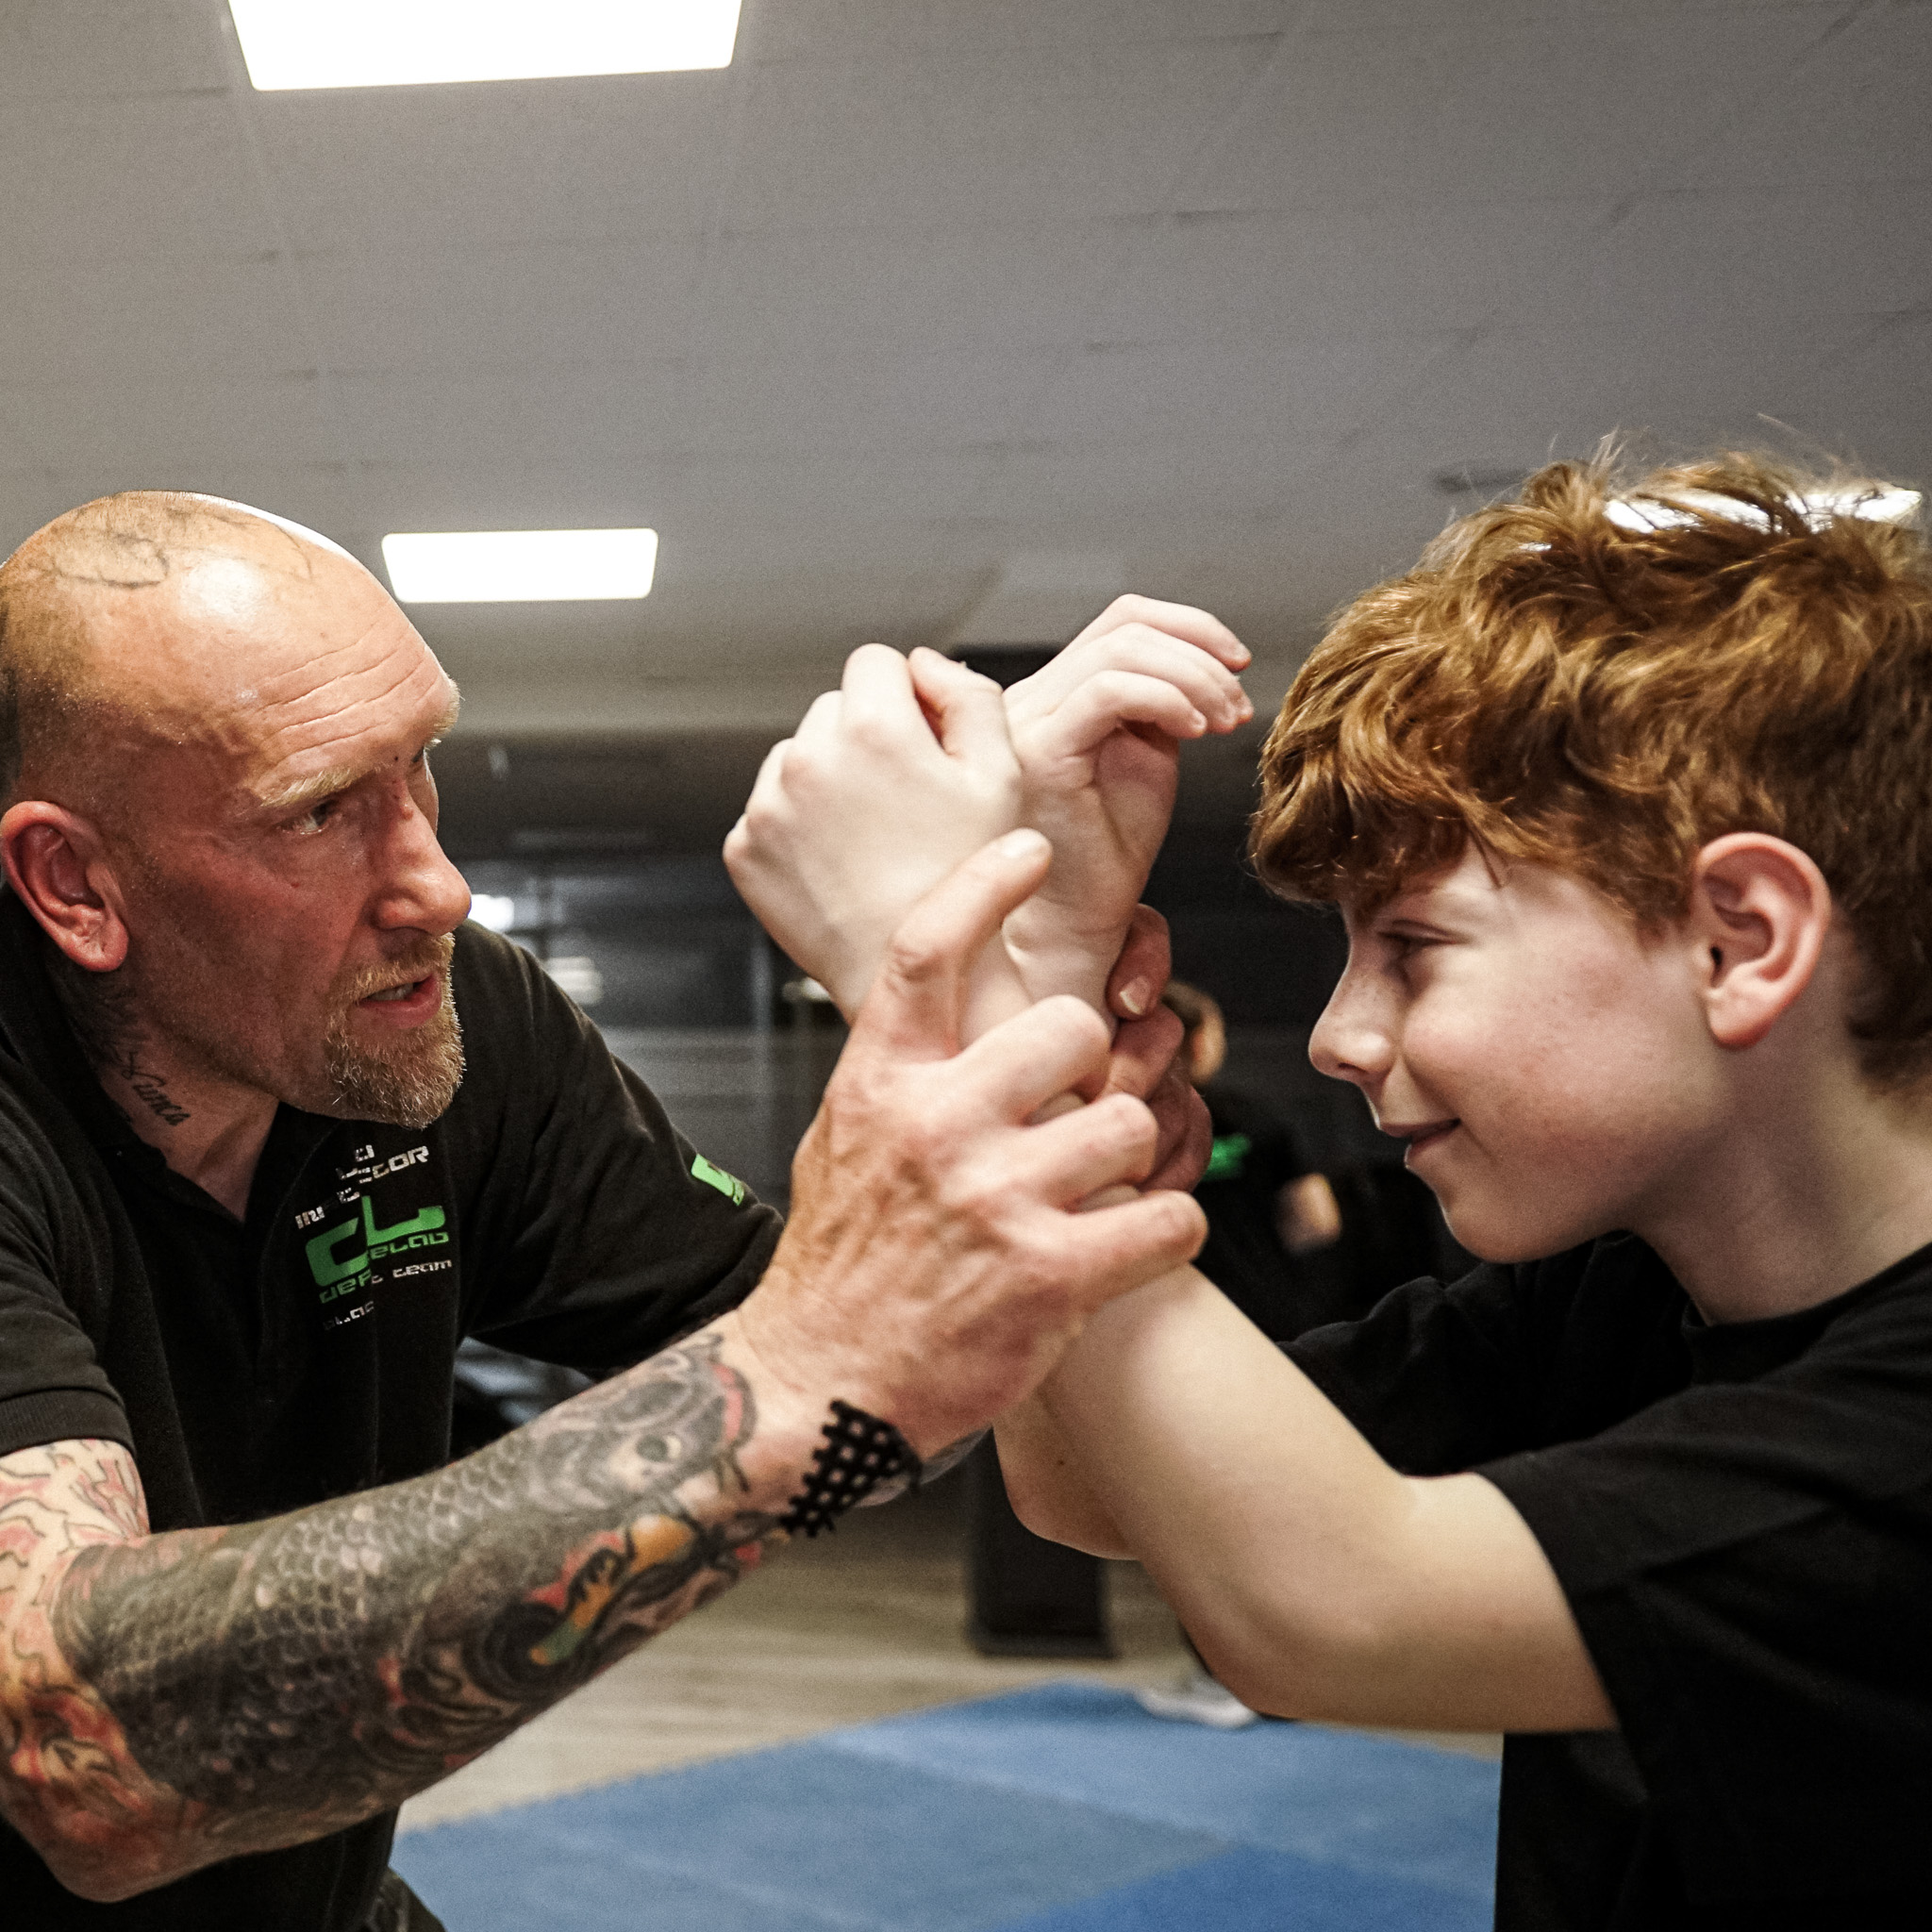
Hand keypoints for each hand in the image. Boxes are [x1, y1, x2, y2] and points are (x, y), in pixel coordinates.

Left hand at [724, 646, 1021, 1015]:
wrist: (923, 970)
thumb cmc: (969, 877)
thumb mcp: (1003, 772)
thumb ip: (969, 694)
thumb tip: (922, 663)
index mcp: (870, 727)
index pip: (875, 662)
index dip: (908, 699)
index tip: (923, 746)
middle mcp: (806, 758)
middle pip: (833, 708)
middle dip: (865, 737)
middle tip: (903, 801)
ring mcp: (767, 806)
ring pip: (798, 758)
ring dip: (829, 781)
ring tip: (872, 838)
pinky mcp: (744, 850)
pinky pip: (770, 811)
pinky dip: (799, 828)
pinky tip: (841, 863)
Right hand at [737, 831, 1206, 1455]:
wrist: (818, 1390)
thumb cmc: (839, 1264)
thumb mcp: (845, 1139)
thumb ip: (901, 1069)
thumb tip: (949, 997)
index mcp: (882, 1084)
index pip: (929, 951)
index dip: (985, 886)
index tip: (1030, 850)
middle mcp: (937, 1128)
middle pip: (1070, 1026)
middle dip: (1094, 1063)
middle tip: (1079, 1106)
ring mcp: (995, 1201)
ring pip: (1129, 1120)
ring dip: (1133, 1154)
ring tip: (1103, 1189)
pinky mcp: (1050, 1278)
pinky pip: (1166, 1217)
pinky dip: (1167, 1228)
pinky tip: (1134, 1242)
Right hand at [1002, 597, 1250, 1007]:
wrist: (1077, 923)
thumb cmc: (1108, 853)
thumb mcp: (1145, 757)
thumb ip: (1160, 703)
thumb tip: (1203, 662)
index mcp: (1057, 693)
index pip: (1121, 620)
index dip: (1190, 626)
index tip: (1237, 664)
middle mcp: (1032, 697)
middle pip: (1124, 624)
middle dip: (1201, 651)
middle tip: (1238, 702)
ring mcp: (1028, 721)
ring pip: (1120, 650)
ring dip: (1194, 678)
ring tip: (1225, 723)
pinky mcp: (1039, 751)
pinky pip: (1108, 692)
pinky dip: (1167, 699)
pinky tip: (1196, 730)